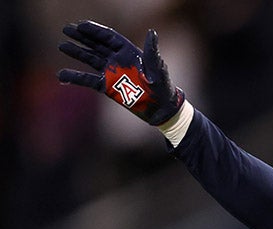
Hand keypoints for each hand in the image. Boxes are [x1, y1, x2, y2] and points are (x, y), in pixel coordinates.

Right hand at [57, 20, 184, 125]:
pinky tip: (61, 75)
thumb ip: (151, 52)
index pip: (109, 37)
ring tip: (62, 46)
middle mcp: (118, 60)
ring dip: (77, 52)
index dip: (95, 31)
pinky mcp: (108, 87)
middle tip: (65, 29)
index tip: (80, 25)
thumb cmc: (163, 87)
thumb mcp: (157, 69)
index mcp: (129, 52)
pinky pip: (88, 80)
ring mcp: (112, 73)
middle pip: (96, 45)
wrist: (161, 110)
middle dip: (82, 37)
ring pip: (90, 59)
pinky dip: (75, 78)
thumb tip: (152, 32)